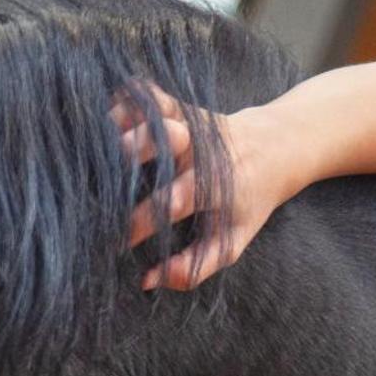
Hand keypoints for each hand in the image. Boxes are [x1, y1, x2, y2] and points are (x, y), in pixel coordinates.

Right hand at [113, 85, 292, 290]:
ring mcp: (193, 123)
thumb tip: (148, 280)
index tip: (117, 238)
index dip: (143, 219)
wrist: (277, 149)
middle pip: (167, 140)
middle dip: (135, 150)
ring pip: (156, 113)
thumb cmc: (248, 202)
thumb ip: (193, 266)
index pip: (176, 200)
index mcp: (217, 185)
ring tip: (97, 143)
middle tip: (103, 174)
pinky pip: (151, 95)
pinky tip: (108, 119)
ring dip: (125, 123)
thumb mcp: (231, 241)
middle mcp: (204, 149)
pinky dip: (127, 101)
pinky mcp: (183, 106)